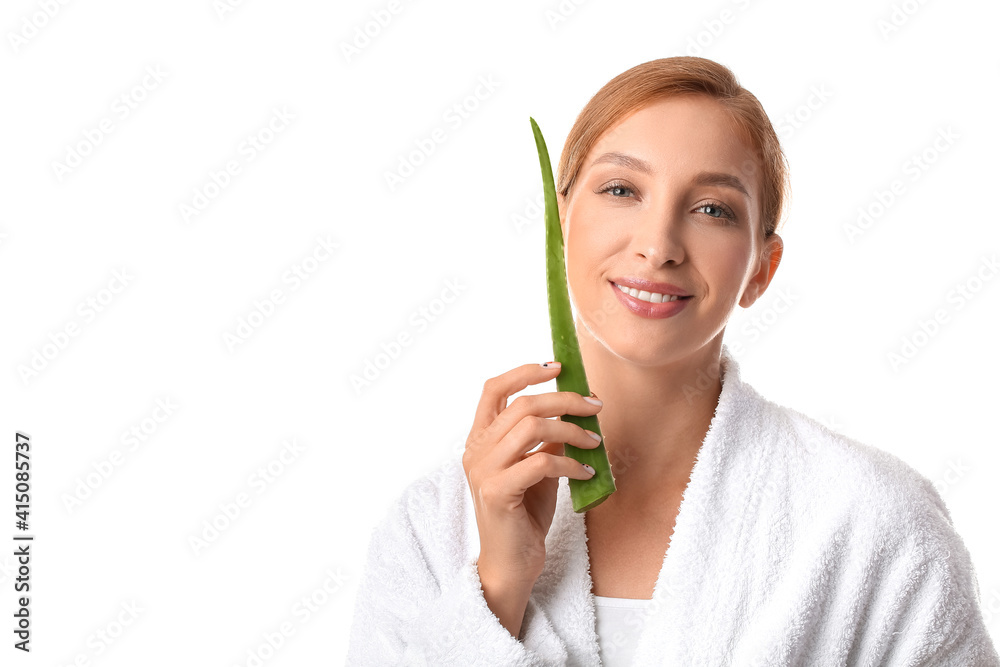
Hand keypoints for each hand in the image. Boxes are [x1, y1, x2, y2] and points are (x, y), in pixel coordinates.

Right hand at [462, 361, 602, 634]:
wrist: (511, 564)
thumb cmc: (523, 515)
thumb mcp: (537, 468)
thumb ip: (546, 439)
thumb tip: (573, 408)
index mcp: (480, 438)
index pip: (493, 388)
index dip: (525, 371)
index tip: (558, 366)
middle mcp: (476, 450)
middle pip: (522, 404)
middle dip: (564, 399)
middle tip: (595, 406)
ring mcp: (484, 471)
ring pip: (531, 428)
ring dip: (571, 430)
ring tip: (594, 442)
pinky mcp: (497, 493)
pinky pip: (540, 463)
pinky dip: (570, 464)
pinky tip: (587, 472)